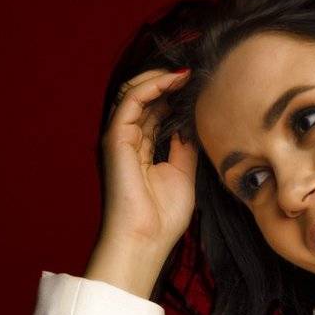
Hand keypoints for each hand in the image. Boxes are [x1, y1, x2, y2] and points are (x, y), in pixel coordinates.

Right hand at [97, 67, 198, 254]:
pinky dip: (152, 85)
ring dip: (160, 77)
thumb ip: (185, 146)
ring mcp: (119, 137)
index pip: (154, 110)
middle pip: (142, 97)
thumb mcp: (183, 173)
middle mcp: (127, 140)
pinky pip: (131, 100)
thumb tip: (191, 122)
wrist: (145, 241)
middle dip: (166, 80)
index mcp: (141, 149)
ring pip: (134, 92)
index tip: (198, 85)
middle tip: (194, 73)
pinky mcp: (116, 138)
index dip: (173, 93)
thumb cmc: (162, 218)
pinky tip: (175, 80)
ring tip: (186, 73)